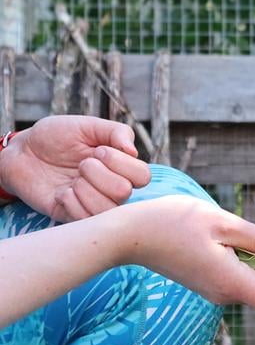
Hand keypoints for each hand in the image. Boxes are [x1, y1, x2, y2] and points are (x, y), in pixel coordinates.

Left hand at [0, 115, 150, 220]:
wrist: (21, 152)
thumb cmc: (55, 136)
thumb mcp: (86, 125)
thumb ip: (116, 132)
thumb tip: (133, 151)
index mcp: (120, 167)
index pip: (143, 176)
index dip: (120, 163)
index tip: (98, 151)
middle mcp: (112, 188)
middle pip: (124, 192)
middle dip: (97, 174)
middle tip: (81, 165)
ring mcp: (94, 204)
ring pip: (106, 209)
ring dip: (84, 189)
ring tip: (72, 180)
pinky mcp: (75, 217)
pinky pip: (83, 218)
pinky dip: (70, 201)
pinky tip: (62, 193)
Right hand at [117, 196, 254, 316]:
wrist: (127, 234)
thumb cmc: (171, 223)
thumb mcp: (222, 223)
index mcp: (232, 284)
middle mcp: (225, 294)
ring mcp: (216, 289)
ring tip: (246, 226)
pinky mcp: (208, 280)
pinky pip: (239, 273)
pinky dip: (246, 254)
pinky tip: (231, 232)